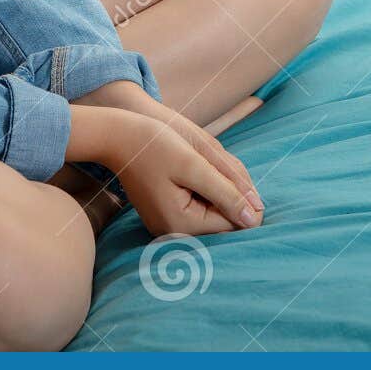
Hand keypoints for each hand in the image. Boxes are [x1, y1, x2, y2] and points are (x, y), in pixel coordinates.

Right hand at [76, 81, 262, 218]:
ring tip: (194, 162)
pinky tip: (188, 169)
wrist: (115, 136)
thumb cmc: (152, 145)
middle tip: (207, 162)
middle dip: (226, 190)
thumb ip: (226, 192)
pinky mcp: (165, 214)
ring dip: (215, 187)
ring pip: (213, 211)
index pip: (233, 222)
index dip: (241, 196)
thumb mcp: (194, 164)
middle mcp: (174, 233)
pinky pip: (198, 207)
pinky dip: (203, 188)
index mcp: (182, 225)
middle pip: (223, 218)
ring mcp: (168, 225)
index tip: (223, 169)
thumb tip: (255, 217)